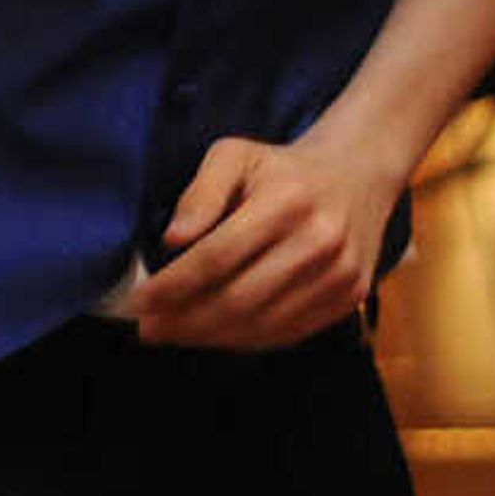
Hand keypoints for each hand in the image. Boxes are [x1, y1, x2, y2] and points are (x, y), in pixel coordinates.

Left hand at [133, 133, 401, 350]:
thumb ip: (201, 192)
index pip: (218, 256)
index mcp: (288, 200)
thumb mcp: (236, 155)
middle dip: (185, 320)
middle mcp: (320, 240)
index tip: (137, 301)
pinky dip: (244, 340)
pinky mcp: (350, 296)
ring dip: (209, 337)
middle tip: (149, 328)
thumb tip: (172, 240)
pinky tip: (214, 333)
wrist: (357, 177)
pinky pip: (287, 334)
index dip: (173, 285)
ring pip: (262, 324)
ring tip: (174, 332)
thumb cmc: (282, 169)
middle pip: (238, 299)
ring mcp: (340, 273)